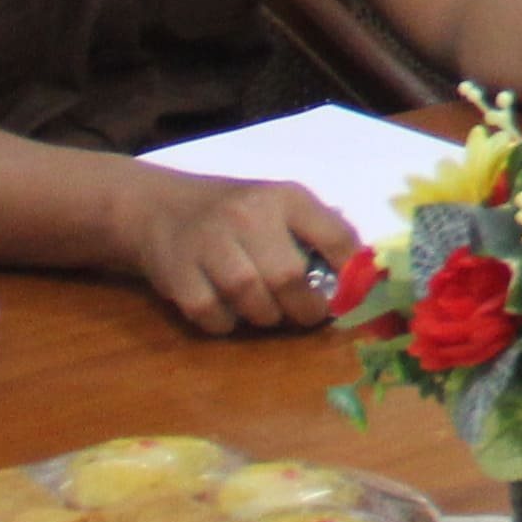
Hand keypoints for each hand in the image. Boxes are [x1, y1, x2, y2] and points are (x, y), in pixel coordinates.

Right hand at [119, 171, 363, 334]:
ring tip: (267, 311)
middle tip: (308, 315)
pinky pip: (212, 314)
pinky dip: (226, 323)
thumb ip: (317, 231)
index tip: (351, 296)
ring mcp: (209, 243)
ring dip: (265, 316)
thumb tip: (362, 272)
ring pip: (251, 298)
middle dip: (305, 307)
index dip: (351, 273)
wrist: (158, 207)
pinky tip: (229, 312)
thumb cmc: (233, 212)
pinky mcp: (177, 273)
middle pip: (288, 276)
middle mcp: (248, 214)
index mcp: (285, 197)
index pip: (335, 235)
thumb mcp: (278, 205)